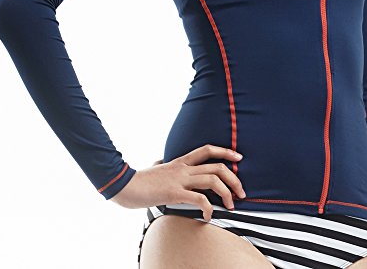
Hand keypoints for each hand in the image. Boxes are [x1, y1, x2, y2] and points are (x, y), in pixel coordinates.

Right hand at [109, 144, 245, 220]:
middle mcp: (183, 167)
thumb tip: (159, 162)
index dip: (226, 151)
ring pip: (212, 179)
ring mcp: (179, 179)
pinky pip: (199, 199)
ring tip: (230, 206)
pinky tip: (208, 217)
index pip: (207, 149)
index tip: (239, 158)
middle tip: (242, 193)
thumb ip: (161, 164)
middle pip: (217, 166)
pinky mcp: (174, 193)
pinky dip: (209, 208)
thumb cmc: (139, 180)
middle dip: (234, 179)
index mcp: (180, 161)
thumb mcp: (154, 168)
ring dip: (226, 193)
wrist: (124, 185)